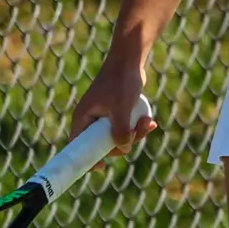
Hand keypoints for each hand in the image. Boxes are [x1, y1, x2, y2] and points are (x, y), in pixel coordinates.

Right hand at [68, 56, 156, 170]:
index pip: (77, 146)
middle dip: (123, 143)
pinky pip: (126, 127)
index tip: (101, 167)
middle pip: (103, 145)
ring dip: (135, 133)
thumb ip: (120, 131)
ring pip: (118, 137)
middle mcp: (91, 119)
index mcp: (83, 119)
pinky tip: (150, 121)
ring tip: (148, 121)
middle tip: (136, 133)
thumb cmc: (121, 81)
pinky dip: (137, 126)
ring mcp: (104, 116)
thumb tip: (124, 150)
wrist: (129, 59)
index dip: (87, 160)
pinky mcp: (116, 112)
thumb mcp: (120, 108)